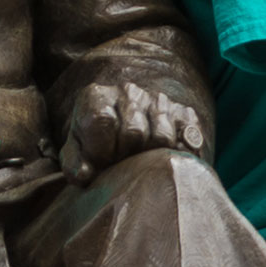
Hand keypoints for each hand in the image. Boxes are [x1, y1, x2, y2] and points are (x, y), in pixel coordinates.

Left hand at [75, 78, 208, 165]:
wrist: (120, 128)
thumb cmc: (93, 146)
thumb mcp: (75, 153)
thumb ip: (74, 164)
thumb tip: (85, 174)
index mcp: (97, 96)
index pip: (102, 120)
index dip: (101, 150)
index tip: (101, 164)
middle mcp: (129, 92)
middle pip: (134, 131)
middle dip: (127, 156)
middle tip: (122, 166)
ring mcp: (158, 100)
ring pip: (163, 135)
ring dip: (152, 156)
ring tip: (142, 163)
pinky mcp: (184, 112)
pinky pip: (190, 134)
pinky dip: (182, 152)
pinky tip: (168, 161)